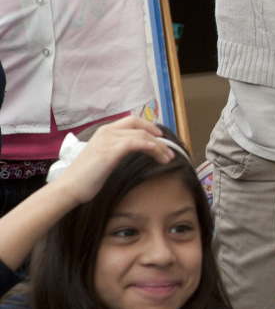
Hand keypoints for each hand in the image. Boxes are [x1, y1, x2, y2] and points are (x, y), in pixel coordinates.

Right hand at [53, 116, 175, 205]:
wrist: (70, 187)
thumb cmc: (86, 178)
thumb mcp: (103, 159)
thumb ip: (116, 151)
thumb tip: (131, 152)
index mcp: (104, 132)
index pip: (131, 121)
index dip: (149, 127)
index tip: (161, 138)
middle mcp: (106, 131)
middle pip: (139, 124)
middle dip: (157, 136)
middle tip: (170, 150)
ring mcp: (108, 139)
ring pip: (141, 135)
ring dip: (158, 146)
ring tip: (168, 158)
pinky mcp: (110, 151)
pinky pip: (136, 143)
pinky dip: (150, 147)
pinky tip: (158, 155)